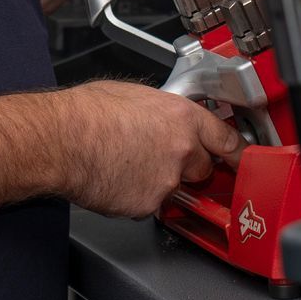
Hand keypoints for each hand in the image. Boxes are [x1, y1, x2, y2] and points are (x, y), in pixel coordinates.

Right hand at [54, 81, 242, 218]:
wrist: (62, 140)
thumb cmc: (87, 113)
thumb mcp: (134, 94)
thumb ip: (160, 109)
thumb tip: (162, 116)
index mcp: (182, 117)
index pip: (225, 138)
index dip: (233, 149)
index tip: (238, 155)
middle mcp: (182, 150)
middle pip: (204, 167)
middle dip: (188, 165)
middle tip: (160, 156)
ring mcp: (166, 181)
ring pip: (174, 188)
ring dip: (159, 181)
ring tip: (127, 164)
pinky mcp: (147, 205)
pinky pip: (149, 203)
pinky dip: (137, 196)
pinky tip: (116, 179)